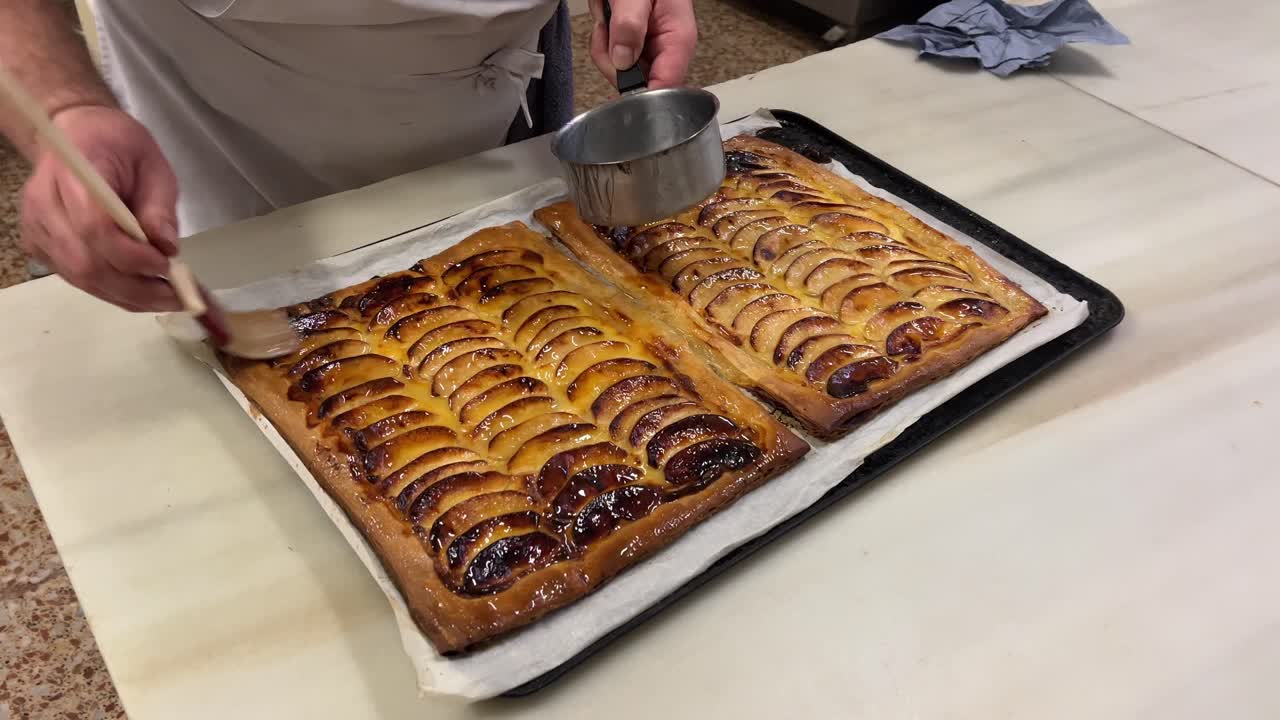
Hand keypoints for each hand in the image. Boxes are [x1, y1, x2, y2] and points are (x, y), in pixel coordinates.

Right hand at [19, 104, 180, 311]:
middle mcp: (44, 205)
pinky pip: (76, 278)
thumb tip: (167, 248)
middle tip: (177, 296)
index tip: (166, 265)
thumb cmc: (117, 145)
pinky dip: (113, 291)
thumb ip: (160, 206)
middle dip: (136, 287)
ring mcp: (37, 228)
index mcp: (73, 174)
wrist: (77, 135)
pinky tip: (143, 293)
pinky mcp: (39, 245)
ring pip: (80, 277)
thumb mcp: (153, 165)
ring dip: (128, 296)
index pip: (94, 227)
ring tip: (167, 299)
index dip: (132, 255)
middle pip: (86, 263)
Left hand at [591, 0, 696, 89]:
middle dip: (613, 65)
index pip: (667, 85)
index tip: (620, 78)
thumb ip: (630, 24)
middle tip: (604, 32)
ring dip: (604, 51)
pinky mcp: (636, 48)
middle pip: (640, 85)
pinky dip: (603, 45)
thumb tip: (623, 61)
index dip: (643, 93)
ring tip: (605, 20)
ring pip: (623, 75)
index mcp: (678, 40)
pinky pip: (615, 61)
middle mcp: (667, 50)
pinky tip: (606, 24)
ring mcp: (651, 50)